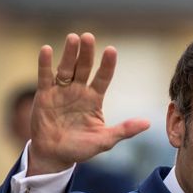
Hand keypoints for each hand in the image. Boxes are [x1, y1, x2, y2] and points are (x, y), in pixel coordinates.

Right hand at [28, 32, 149, 175]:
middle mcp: (78, 91)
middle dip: (86, 53)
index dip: (107, 65)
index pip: (103, 78)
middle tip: (88, 36)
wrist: (54, 155)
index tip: (111, 50)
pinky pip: (45, 76)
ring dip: (69, 53)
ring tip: (73, 38)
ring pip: (66, 68)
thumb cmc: (80, 148)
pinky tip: (46, 49)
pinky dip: (45, 63)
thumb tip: (148, 123)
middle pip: (84, 68)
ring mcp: (61, 91)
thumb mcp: (104, 141)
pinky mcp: (44, 94)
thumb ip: (124, 130)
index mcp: (94, 99)